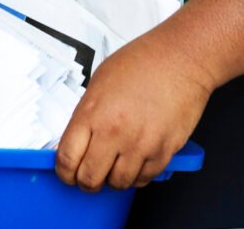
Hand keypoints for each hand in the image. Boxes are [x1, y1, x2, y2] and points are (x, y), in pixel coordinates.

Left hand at [56, 29, 212, 190]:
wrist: (179, 60)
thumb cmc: (140, 64)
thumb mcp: (97, 84)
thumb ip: (86, 115)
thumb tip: (76, 140)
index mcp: (92, 114)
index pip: (67, 158)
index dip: (64, 172)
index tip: (66, 174)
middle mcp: (115, 133)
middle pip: (91, 178)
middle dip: (85, 182)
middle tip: (87, 176)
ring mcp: (142, 144)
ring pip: (119, 183)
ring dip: (112, 180)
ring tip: (112, 167)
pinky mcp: (165, 151)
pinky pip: (145, 178)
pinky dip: (137, 176)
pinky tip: (133, 162)